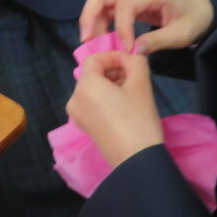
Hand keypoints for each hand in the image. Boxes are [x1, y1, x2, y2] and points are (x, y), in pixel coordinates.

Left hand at [67, 51, 162, 167]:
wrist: (136, 160)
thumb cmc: (138, 118)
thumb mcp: (142, 84)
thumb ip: (136, 62)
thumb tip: (131, 56)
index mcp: (85, 86)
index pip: (95, 59)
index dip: (114, 56)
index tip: (133, 63)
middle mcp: (75, 98)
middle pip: (92, 74)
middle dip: (114, 70)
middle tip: (136, 77)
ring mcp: (77, 115)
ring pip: (92, 89)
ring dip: (111, 84)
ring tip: (133, 91)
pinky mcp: (84, 127)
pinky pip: (92, 103)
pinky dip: (106, 98)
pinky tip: (124, 106)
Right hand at [79, 0, 213, 54]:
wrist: (200, 8)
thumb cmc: (194, 19)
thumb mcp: (182, 34)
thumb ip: (158, 41)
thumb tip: (133, 51)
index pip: (126, 5)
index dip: (122, 28)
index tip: (126, 48)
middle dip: (90, 16)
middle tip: (88, 40)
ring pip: (100, 0)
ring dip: (91, 20)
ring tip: (93, 42)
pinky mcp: (128, 3)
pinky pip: (107, 9)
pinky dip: (99, 22)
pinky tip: (102, 38)